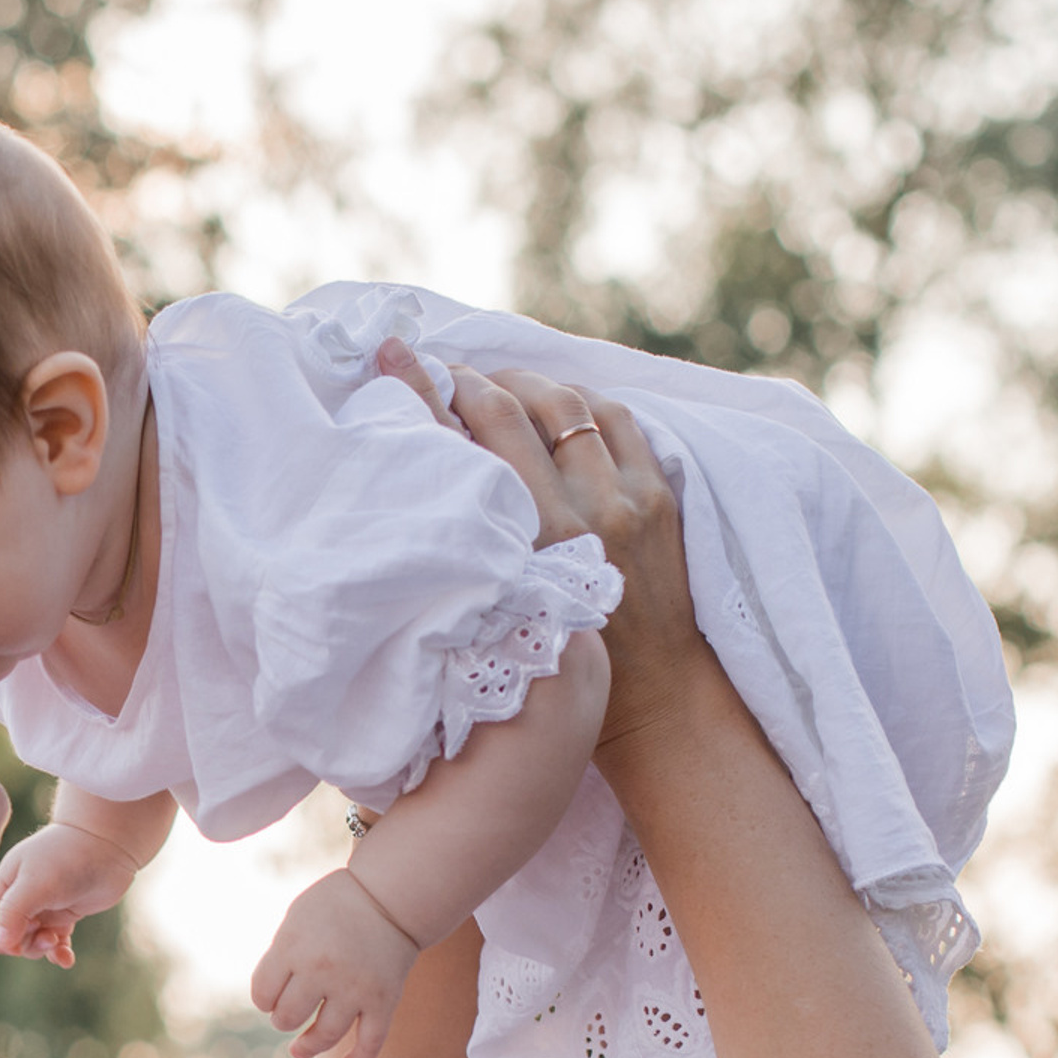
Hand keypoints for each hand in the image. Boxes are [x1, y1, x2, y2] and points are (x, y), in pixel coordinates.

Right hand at [0, 821, 139, 965]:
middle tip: (46, 939)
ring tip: (57, 942)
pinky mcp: (67, 912)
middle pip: (10, 933)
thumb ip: (13, 913)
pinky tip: (67, 960)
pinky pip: (56, 940)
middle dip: (24, 944)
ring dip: (42, 948)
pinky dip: (59, 952)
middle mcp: (24, 894)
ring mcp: (45, 904)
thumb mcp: (35, 884)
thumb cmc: (68, 859)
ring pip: (33, 939)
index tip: (15, 944)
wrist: (109, 844)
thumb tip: (2, 944)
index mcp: (8, 883)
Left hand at [252, 870, 421, 1057]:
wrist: (389, 896)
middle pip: (287, 1018)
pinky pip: (371, 1042)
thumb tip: (268, 1000)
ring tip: (299, 1048)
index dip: (264, 999)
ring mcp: (354, 988)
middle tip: (290, 1010)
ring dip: (308, 1045)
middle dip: (284, 1018)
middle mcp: (321, 970)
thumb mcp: (295, 920)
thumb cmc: (334, 907)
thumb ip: (279, 956)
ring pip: (324, 1036)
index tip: (272, 994)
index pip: (262, 995)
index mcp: (292, 947)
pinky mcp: (384, 1000)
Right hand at [442, 365, 700, 755]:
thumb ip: (471, 551)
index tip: (398, 358)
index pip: (468, 445)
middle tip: (444, 369)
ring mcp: (624, 500)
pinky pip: (616, 419)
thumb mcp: (497, 612)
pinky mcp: (659, 496)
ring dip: (526, 382)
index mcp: (525, 549)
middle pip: (513, 411)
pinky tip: (557, 402)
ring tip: (499, 381)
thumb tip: (431, 487)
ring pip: (567, 403)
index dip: (428, 392)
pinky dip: (580, 400)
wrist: (656, 700)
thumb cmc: (555, 670)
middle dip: (471, 379)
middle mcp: (574, 516)